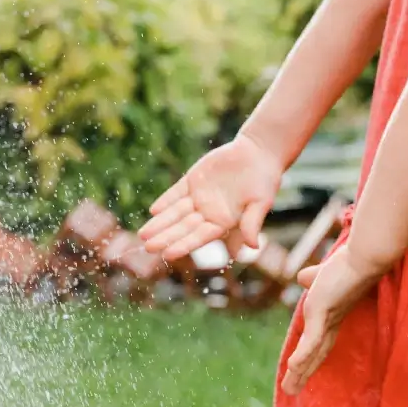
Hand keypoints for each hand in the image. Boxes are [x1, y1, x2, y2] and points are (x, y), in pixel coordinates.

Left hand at [139, 132, 285, 261]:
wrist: (259, 152)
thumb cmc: (264, 179)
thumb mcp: (261, 202)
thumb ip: (252, 223)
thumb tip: (254, 247)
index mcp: (224, 222)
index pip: (199, 237)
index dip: (183, 245)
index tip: (167, 254)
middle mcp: (209, 212)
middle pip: (182, 227)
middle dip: (165, 237)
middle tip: (147, 247)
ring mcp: (199, 197)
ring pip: (175, 212)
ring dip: (160, 222)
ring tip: (143, 233)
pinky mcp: (193, 181)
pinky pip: (176, 192)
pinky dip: (165, 201)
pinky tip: (153, 210)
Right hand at [280, 246, 380, 394]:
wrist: (363, 257)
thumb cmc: (348, 263)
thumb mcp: (323, 274)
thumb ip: (313, 278)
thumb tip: (301, 277)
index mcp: (331, 315)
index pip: (318, 342)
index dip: (308, 357)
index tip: (299, 371)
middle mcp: (331, 322)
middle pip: (316, 354)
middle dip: (303, 373)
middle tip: (291, 392)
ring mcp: (327, 319)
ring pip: (311, 353)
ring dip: (299, 372)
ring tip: (288, 389)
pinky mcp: (323, 313)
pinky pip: (310, 340)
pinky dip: (301, 356)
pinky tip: (292, 368)